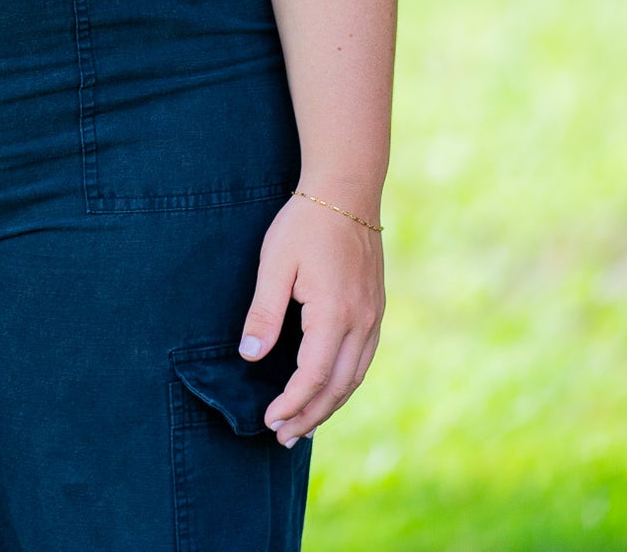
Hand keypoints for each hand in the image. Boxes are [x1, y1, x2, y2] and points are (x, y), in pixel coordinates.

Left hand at [238, 189, 385, 445]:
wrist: (347, 190)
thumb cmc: (305, 223)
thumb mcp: (275, 263)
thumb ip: (264, 313)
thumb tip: (250, 357)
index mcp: (335, 314)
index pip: (314, 376)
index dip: (292, 403)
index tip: (269, 420)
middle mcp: (361, 322)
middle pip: (338, 385)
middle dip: (310, 415)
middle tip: (284, 437)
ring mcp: (374, 316)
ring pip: (355, 376)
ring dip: (330, 404)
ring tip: (304, 424)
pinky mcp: (376, 307)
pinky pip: (363, 358)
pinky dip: (346, 382)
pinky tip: (330, 388)